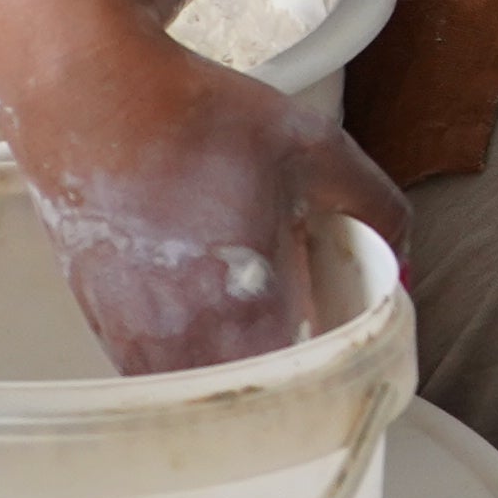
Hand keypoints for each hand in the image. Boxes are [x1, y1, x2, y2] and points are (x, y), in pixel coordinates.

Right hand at [1, 32, 415, 372]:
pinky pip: (152, 369)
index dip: (328, 379)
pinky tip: (201, 306)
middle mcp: (183, 339)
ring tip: (252, 319)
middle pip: (247, 401)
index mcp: (244, 308)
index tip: (342, 352)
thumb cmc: (200, 118)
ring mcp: (133, 336)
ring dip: (230, 372)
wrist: (92, 96)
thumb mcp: (316, 148)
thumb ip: (376, 207)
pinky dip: (185, 355)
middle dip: (283, 380)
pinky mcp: (99, 320)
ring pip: (195, 392)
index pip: (297, 393)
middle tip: (304, 332)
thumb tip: (406, 258)